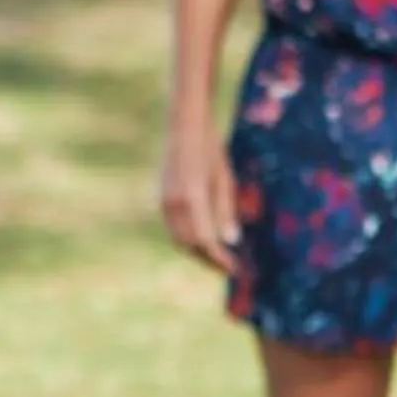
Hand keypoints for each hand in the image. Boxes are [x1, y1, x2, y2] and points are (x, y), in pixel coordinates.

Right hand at [158, 124, 240, 272]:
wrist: (183, 127)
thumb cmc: (210, 150)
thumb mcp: (224, 180)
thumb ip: (225, 211)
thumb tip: (230, 241)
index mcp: (193, 199)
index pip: (206, 241)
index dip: (220, 259)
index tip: (235, 269)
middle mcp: (174, 205)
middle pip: (190, 245)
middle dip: (209, 259)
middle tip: (228, 266)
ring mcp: (164, 202)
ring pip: (180, 239)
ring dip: (197, 251)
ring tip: (216, 256)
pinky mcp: (161, 199)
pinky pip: (174, 228)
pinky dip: (188, 238)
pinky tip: (202, 238)